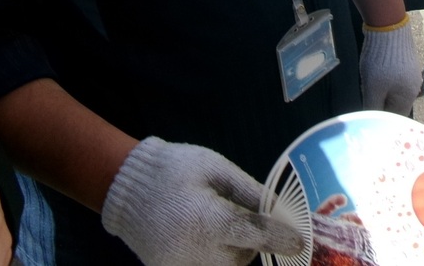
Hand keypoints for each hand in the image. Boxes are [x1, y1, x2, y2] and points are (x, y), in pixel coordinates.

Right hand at [101, 136, 301, 265]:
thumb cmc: (173, 168)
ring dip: (230, 250)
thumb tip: (278, 208)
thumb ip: (248, 191)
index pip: (254, 236)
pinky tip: (198, 233)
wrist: (123, 185)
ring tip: (214, 222)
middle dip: (249, 242)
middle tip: (238, 216)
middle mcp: (194, 250)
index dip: (280, 238)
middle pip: (241, 258)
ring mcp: (179, 265)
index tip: (299, 242)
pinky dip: (209, 255)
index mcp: (207, 220)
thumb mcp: (213, 168)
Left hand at [359, 14, 422, 112]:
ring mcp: (410, 73)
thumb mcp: (373, 88)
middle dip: (380, 105)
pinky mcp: (405, 61)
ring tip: (367, 86)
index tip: (368, 120)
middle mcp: (413, 86)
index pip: (396, 117)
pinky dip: (382, 80)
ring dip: (380, 92)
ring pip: (393, 91)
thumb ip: (372, 108)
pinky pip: (393, 78)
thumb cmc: (380, 61)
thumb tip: (371, 122)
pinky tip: (372, 74)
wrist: (388, 26)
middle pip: (394, 104)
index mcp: (408, 96)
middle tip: (365, 102)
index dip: (382, 121)